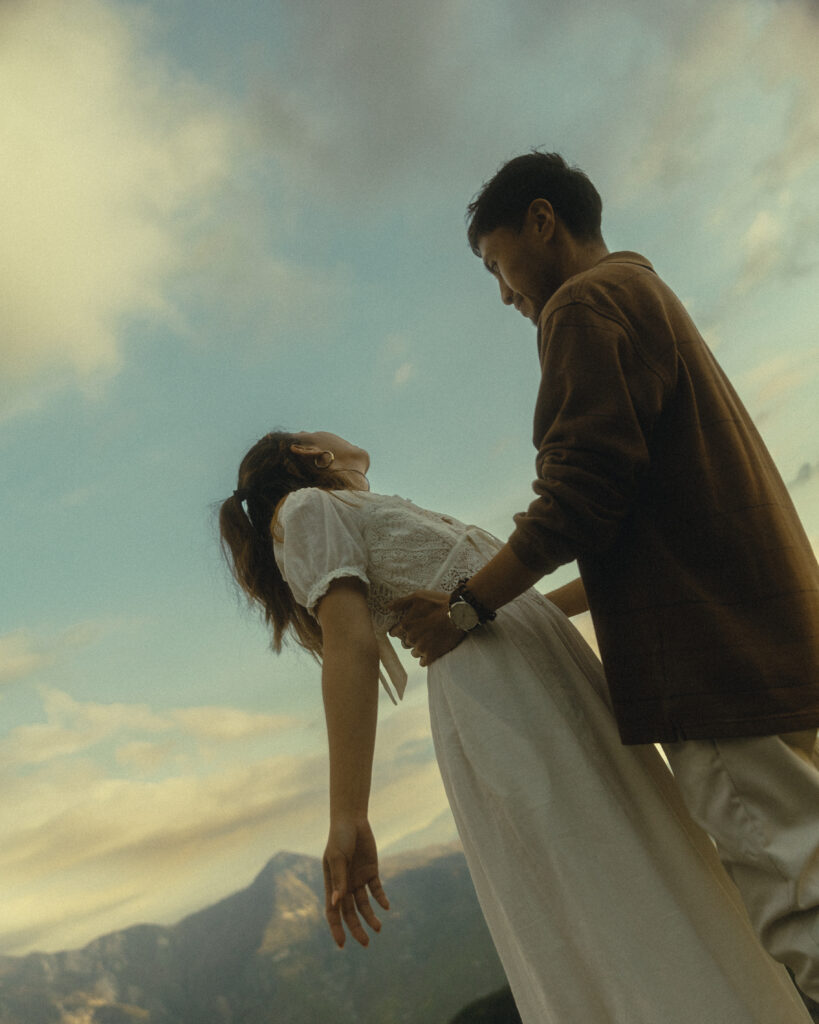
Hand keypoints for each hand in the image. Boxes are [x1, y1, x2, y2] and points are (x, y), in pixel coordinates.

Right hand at [323, 818, 388, 947]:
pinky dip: (381, 899)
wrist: (352, 821)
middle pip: (350, 913)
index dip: (336, 928)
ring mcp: (358, 879)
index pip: (333, 912)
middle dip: (356, 929)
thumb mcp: (338, 857)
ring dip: (371, 917)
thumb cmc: (340, 838)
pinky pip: (376, 890)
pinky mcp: (371, 872)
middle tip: (366, 943)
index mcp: (332, 884)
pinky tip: (386, 907)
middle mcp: (345, 885)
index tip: (342, 944)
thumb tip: (336, 902)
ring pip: (364, 905)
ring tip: (378, 928)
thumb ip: (338, 878)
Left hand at [388, 590, 465, 666]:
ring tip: (429, 640)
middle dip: (411, 638)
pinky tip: (432, 650)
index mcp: (406, 625)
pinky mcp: (432, 655)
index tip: (404, 629)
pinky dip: (426, 657)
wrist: (459, 614)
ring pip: (414, 652)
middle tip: (421, 632)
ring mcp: (421, 648)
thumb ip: (400, 602)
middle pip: (405, 643)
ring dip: (419, 648)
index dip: (398, 630)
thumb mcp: (418, 596)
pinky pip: (423, 662)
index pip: (393, 632)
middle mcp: (411, 638)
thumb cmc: (438, 603)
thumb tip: (387, 607)